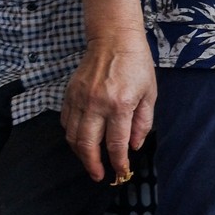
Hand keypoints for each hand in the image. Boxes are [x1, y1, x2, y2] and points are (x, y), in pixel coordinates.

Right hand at [61, 33, 156, 181]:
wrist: (114, 38)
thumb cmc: (136, 64)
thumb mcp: (149, 93)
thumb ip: (142, 122)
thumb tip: (133, 146)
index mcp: (120, 104)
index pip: (115, 143)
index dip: (118, 162)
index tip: (120, 172)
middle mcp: (96, 103)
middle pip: (88, 145)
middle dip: (92, 165)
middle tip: (99, 175)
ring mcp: (80, 98)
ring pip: (73, 136)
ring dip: (80, 153)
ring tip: (89, 161)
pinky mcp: (70, 93)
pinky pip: (65, 121)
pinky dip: (71, 135)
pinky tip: (80, 140)